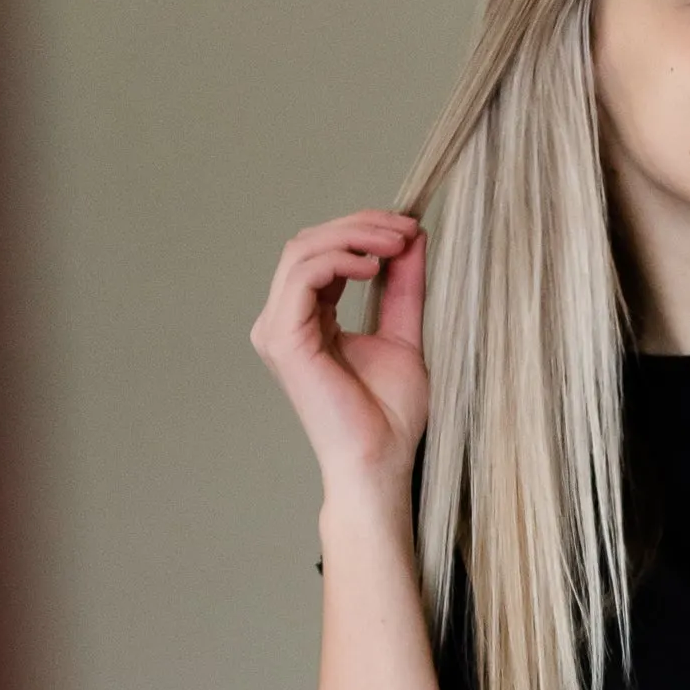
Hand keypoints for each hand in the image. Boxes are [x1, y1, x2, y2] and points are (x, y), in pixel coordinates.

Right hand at [250, 209, 428, 499]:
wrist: (379, 463)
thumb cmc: (389, 418)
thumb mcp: (403, 334)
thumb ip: (403, 286)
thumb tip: (412, 236)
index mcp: (306, 319)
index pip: (323, 253)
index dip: (364, 232)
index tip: (409, 231)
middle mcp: (284, 321)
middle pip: (309, 242)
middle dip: (360, 226)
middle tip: (405, 229)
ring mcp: (277, 329)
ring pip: (302, 250)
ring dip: (353, 236)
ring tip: (396, 243)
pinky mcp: (283, 339)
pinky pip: (304, 275)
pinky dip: (340, 259)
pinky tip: (374, 267)